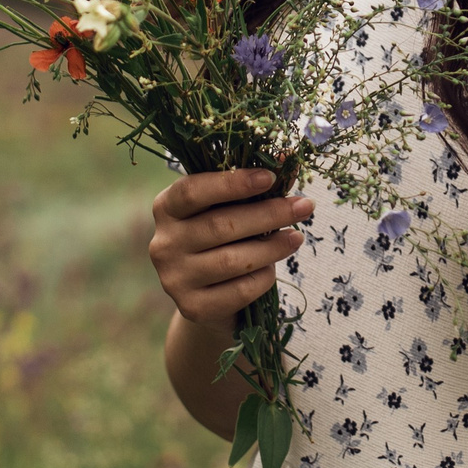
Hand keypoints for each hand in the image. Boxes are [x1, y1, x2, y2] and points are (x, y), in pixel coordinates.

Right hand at [148, 169, 312, 327]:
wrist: (210, 296)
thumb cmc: (223, 239)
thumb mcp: (231, 208)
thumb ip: (254, 185)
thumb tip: (288, 160)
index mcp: (167, 208)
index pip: (193, 190)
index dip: (232, 183)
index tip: (270, 177)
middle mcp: (163, 243)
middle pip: (220, 225)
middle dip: (268, 214)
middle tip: (304, 206)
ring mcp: (174, 278)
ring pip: (232, 261)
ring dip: (272, 248)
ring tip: (296, 238)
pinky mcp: (192, 308)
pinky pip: (239, 291)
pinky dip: (262, 278)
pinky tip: (271, 269)